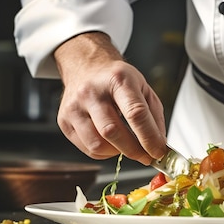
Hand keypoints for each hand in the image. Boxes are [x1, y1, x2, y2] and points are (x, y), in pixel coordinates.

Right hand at [54, 32, 167, 164]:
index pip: (135, 114)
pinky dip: (104, 152)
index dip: (149, 138)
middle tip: (146, 156)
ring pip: (98, 145)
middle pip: (113, 132)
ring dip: (117, 152)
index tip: (158, 152)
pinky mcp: (64, 120)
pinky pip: (88, 148)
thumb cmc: (117, 80)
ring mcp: (74, 106)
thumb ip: (154, 118)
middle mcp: (92, 91)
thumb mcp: (143, 89)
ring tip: (126, 145)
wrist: (86, 67)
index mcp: (118, 80)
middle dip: (134, 150)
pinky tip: (110, 141)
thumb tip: (159, 146)